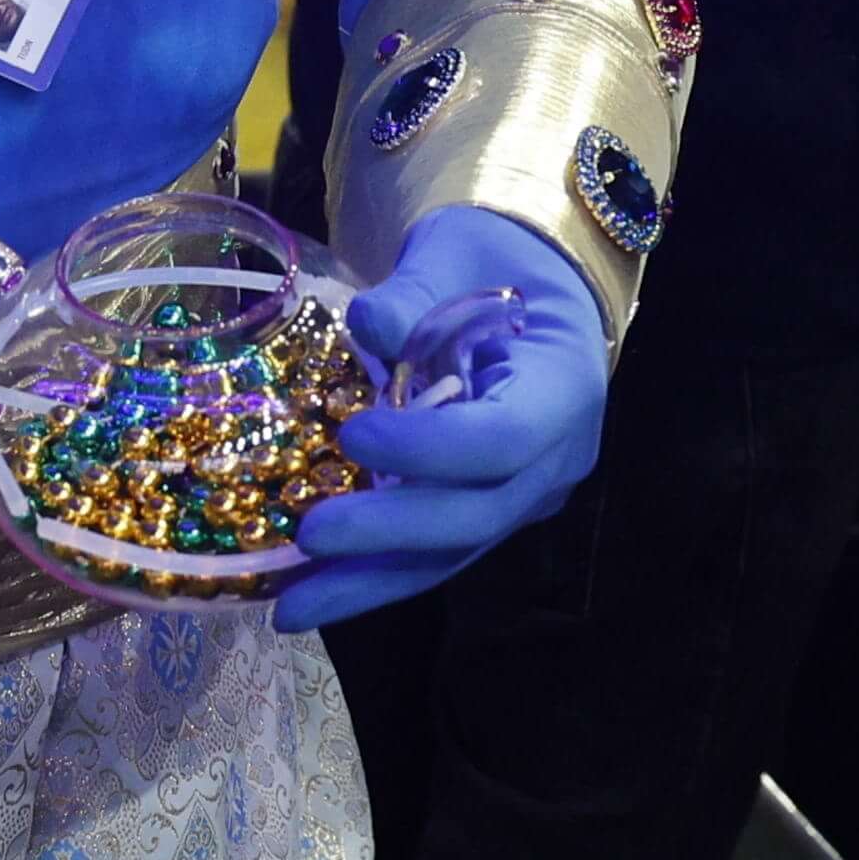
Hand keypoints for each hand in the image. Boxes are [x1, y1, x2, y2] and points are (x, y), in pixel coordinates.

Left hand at [269, 211, 610, 631]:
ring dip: (372, 582)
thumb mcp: (457, 250)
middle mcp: (556, 457)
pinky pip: (434, 551)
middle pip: (477, 514)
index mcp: (565, 385)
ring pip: (453, 553)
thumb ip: (417, 289)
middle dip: (391, 533)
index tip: (354, 436)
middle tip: (310, 536)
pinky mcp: (486, 511)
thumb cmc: (493, 257)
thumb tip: (370, 323)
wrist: (528, 281)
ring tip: (293, 609)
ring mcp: (524, 494)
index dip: (432, 447)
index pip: (505, 437)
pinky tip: (308, 593)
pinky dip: (373, 573)